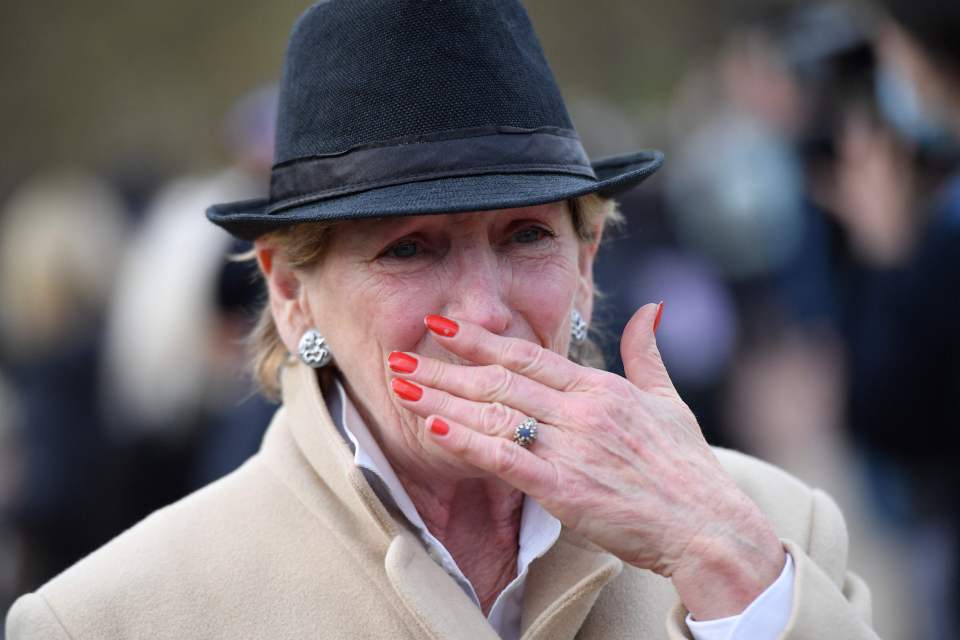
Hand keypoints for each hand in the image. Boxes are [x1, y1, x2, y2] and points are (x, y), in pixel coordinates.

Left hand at [388, 303, 784, 618]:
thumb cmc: (688, 467)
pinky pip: (508, 460)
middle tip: (400, 356)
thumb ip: (647, 353)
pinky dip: (470, 443)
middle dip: (445, 367)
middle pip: (500, 381)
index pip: (528, 355)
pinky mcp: (565, 489)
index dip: (481, 338)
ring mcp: (572, 449)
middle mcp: (581, 411)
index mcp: (600, 388)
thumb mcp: (669, 400)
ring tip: (402, 388)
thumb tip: (649, 308)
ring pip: (495, 415)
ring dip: (444, 400)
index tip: (443, 324)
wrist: (707, 525)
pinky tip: (436, 429)